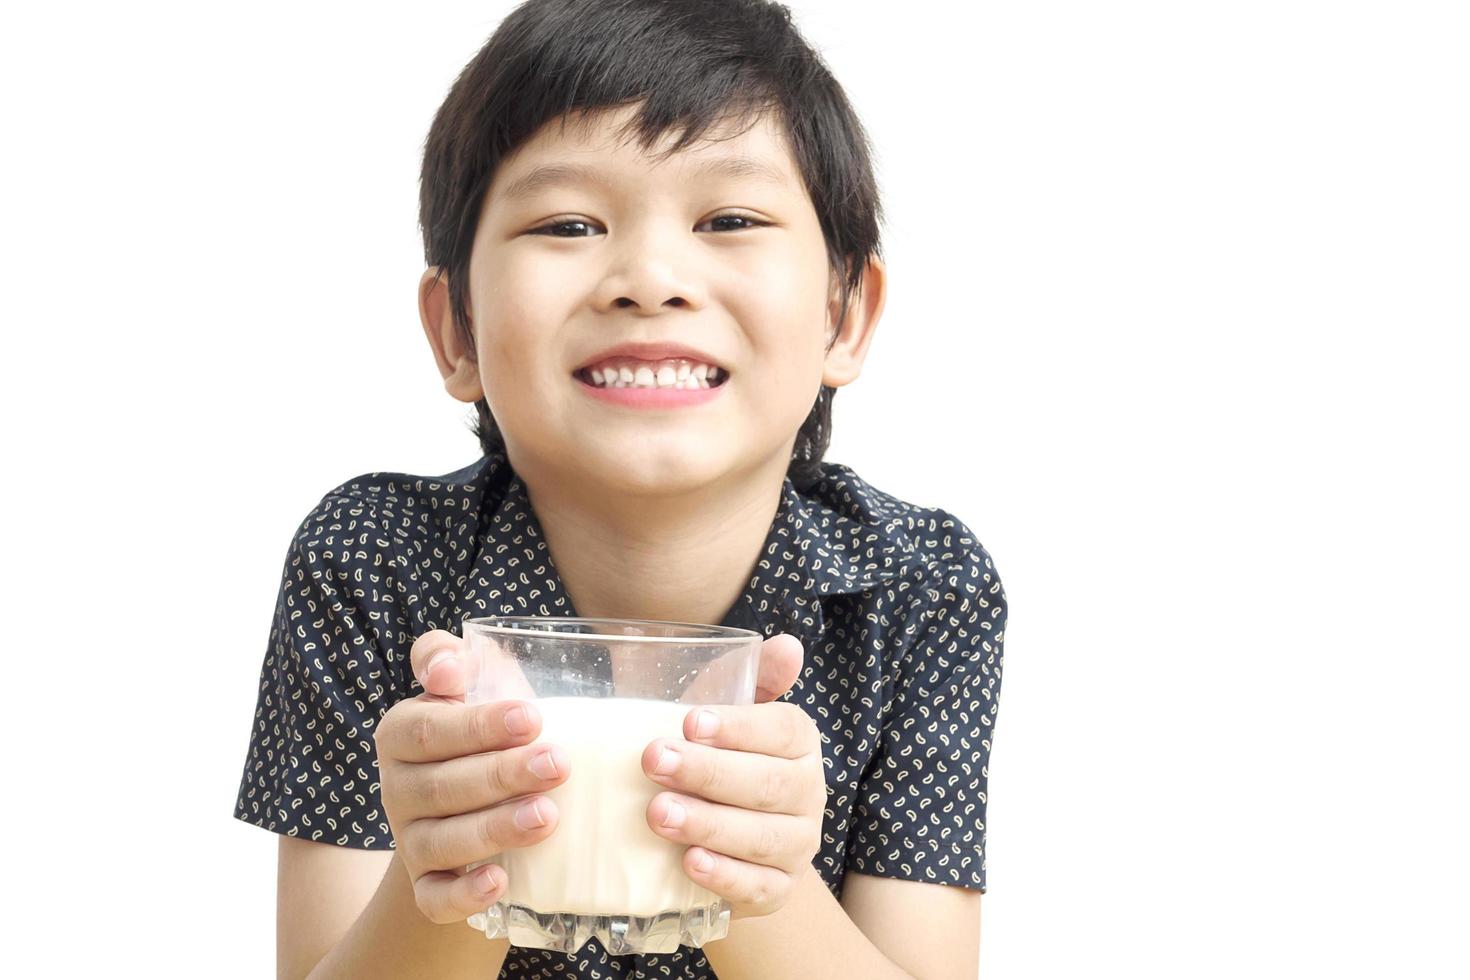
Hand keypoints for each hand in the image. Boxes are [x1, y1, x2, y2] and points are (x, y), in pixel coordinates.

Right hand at [372, 629, 569, 923]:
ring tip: (547, 817)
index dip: (479, 726)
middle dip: (502, 776)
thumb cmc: (488, 727)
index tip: (533, 718)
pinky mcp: (427, 886)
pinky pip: (435, 899)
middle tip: (558, 764)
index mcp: (402, 734)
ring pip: (441, 842)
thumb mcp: (474, 681)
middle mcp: (397, 789)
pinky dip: (463, 896)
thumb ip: (451, 657)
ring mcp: (410, 841)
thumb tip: (445, 668)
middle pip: (442, 787)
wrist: (481, 797)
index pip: (430, 730)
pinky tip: (499, 881)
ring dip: (495, 830)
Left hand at [639, 633, 825, 920]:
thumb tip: (787, 645)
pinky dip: (724, 876)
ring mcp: (799, 845)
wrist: (730, 838)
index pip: (783, 730)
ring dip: (708, 823)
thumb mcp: (730, 716)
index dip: (739, 727)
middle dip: (708, 772)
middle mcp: (809, 793)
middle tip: (654, 761)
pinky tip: (689, 862)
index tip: (689, 722)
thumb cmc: (721, 760)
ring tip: (658, 813)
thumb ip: (755, 677)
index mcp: (801, 743)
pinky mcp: (779, 891)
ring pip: (762, 836)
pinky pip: (758, 887)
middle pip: (768, 783)